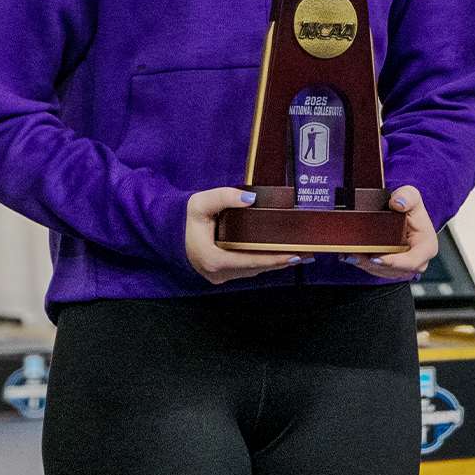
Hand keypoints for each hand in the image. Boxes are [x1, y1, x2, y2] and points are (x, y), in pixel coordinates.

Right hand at [185, 187, 307, 284]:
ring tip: (298, 255)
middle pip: (255, 268)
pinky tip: (279, 256)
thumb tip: (252, 198)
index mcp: (212, 259)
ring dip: (274, 263)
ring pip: (252, 271)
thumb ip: (225, 197)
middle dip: (280, 261)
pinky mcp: (222, 274)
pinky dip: (263, 263)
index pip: (250, 261)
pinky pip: (247, 269)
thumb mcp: (201, 202)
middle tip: (305, 254)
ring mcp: (220, 277)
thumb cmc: (185, 218)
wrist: (169, 232)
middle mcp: (217, 274)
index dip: (273, 259)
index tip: (294, 255)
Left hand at [341, 185, 437, 280]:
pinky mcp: (392, 268)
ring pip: (383, 272)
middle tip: (356, 255)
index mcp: (427, 246)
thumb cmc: (409, 207)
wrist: (402, 213)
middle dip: (374, 264)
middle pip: (395, 270)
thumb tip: (398, 204)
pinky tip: (352, 256)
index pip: (413, 261)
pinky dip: (363, 264)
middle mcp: (418, 260)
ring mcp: (404, 266)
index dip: (394, 262)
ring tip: (351, 254)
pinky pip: (377, 270)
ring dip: (366, 265)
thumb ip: (407, 196)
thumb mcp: (411, 195)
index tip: (376, 258)